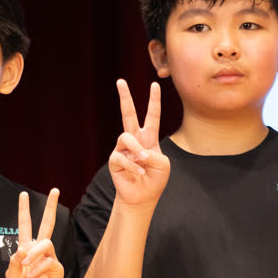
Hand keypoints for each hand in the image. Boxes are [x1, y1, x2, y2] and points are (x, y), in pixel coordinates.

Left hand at [6, 188, 63, 277]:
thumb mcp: (10, 276)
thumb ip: (14, 261)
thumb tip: (23, 248)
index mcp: (26, 249)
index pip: (26, 226)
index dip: (23, 211)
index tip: (22, 194)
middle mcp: (39, 250)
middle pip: (47, 224)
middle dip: (50, 207)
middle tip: (54, 190)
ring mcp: (49, 258)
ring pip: (45, 243)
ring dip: (34, 253)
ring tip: (26, 266)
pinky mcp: (56, 268)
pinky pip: (48, 261)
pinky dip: (37, 268)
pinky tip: (31, 276)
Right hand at [108, 80, 169, 206]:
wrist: (142, 197)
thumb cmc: (154, 180)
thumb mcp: (163, 165)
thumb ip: (154, 155)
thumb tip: (137, 153)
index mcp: (149, 137)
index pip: (152, 115)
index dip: (154, 100)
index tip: (155, 85)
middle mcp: (135, 139)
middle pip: (128, 114)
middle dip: (125, 97)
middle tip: (120, 81)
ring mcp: (123, 148)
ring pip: (126, 137)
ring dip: (137, 150)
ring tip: (144, 161)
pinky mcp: (115, 160)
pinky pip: (122, 157)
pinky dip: (133, 166)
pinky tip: (139, 174)